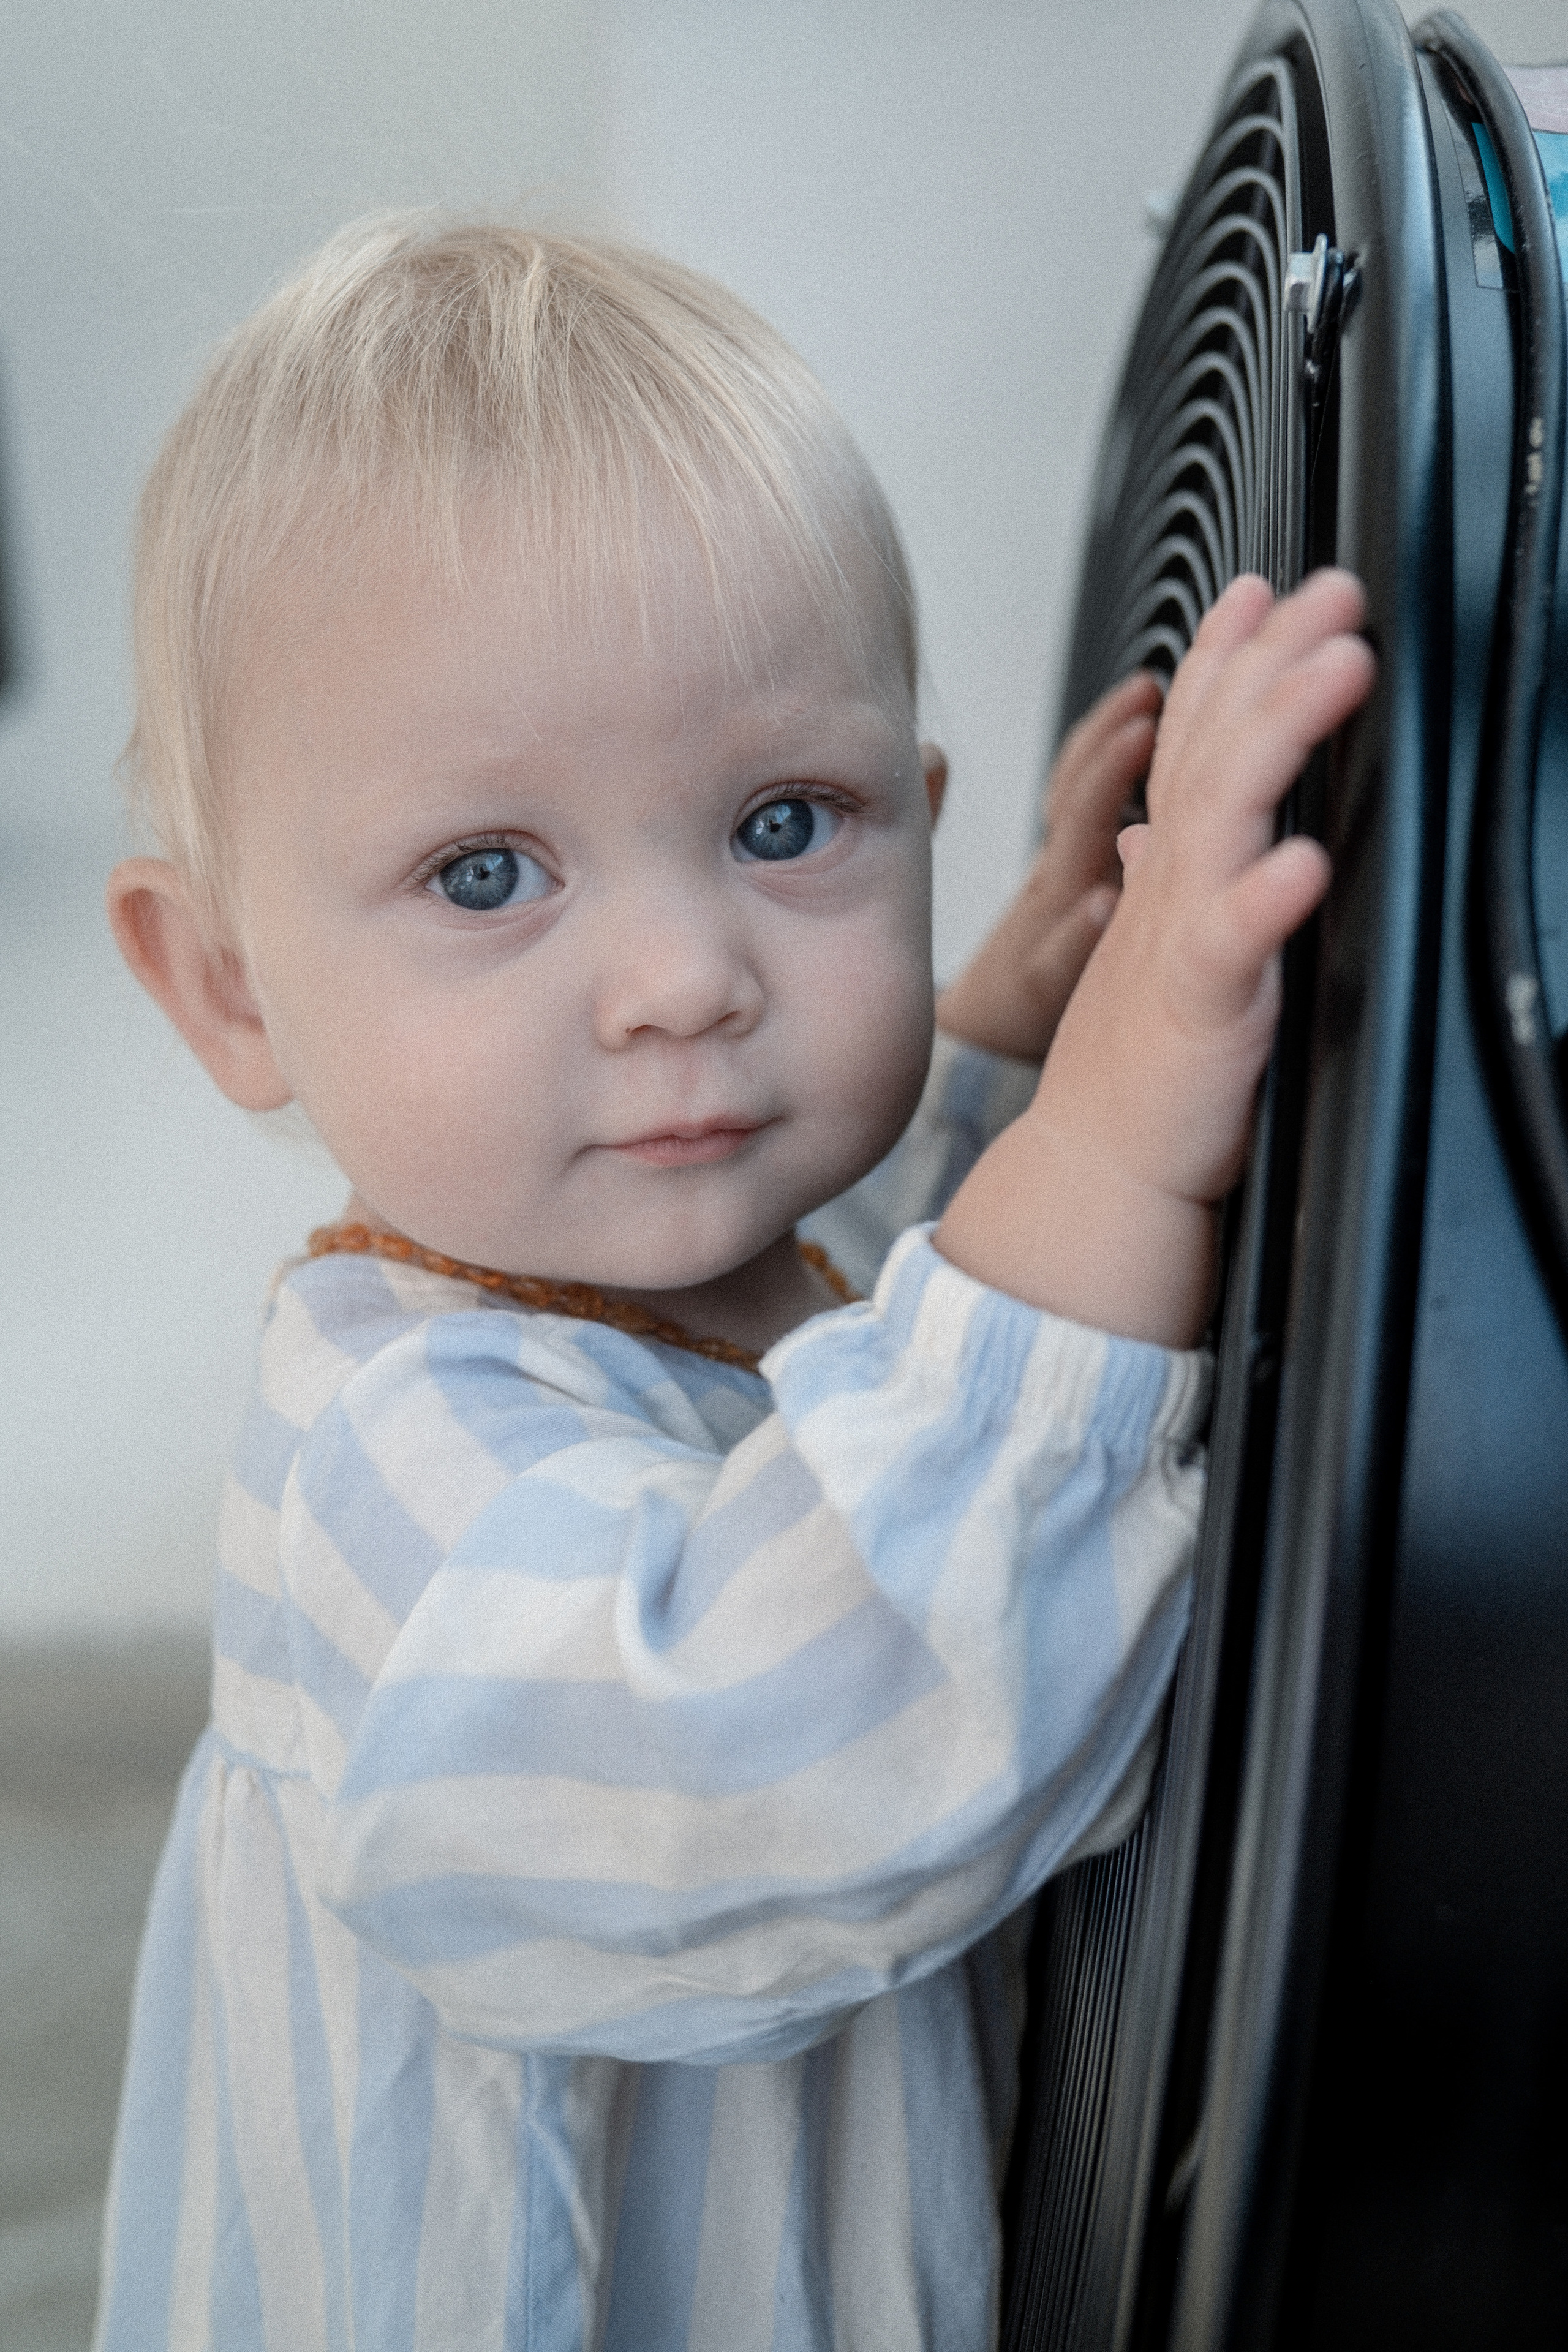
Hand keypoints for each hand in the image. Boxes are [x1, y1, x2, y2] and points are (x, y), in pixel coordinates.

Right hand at [935, 571, 1375, 1345]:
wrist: (1097, 1168)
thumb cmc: (1137, 1069)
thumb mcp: (1155, 950)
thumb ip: (1166, 878)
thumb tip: (1152, 830)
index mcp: (1168, 872)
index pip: (1193, 741)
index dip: (1223, 659)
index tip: (1260, 590)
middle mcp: (1170, 887)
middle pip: (1215, 747)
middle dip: (1270, 658)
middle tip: (1331, 589)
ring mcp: (1179, 939)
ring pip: (1224, 815)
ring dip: (1279, 734)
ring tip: (1339, 668)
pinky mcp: (1197, 1005)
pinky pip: (1230, 943)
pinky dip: (1263, 897)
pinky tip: (1305, 857)